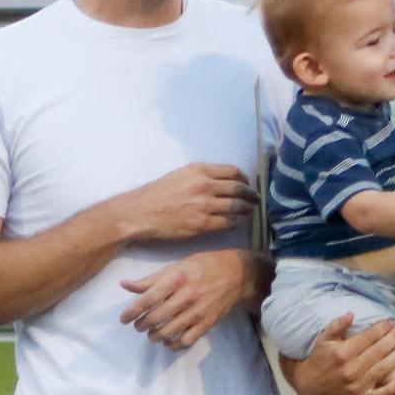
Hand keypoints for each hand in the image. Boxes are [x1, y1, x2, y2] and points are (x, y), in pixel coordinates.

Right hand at [113, 164, 255, 242]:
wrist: (139, 213)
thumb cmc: (157, 194)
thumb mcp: (180, 175)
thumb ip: (202, 176)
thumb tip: (224, 181)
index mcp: (199, 170)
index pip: (233, 171)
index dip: (245, 179)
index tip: (248, 184)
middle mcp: (204, 186)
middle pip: (240, 189)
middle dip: (252, 195)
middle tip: (256, 200)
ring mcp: (204, 206)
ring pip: (238, 206)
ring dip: (248, 209)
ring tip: (250, 211)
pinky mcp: (202, 224)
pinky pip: (229, 223)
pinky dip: (237, 222)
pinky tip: (238, 222)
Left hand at [118, 248, 251, 349]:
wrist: (235, 273)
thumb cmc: (202, 266)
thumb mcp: (175, 267)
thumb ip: (151, 279)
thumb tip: (125, 285)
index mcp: (176, 280)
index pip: (147, 299)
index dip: (132, 311)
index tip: (124, 319)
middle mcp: (186, 297)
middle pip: (156, 318)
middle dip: (142, 325)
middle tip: (138, 326)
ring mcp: (198, 312)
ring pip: (170, 332)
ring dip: (155, 336)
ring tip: (152, 334)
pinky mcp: (207, 323)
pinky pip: (187, 340)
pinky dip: (174, 345)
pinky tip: (169, 342)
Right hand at [282, 315, 394, 394]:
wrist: (310, 386)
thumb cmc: (319, 360)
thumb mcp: (324, 340)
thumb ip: (337, 325)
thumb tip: (352, 314)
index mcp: (343, 352)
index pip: (369, 337)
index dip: (382, 328)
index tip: (391, 322)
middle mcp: (351, 368)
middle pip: (379, 351)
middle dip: (393, 338)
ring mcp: (357, 385)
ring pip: (383, 368)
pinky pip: (379, 394)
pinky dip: (391, 389)